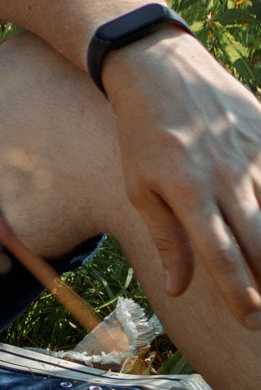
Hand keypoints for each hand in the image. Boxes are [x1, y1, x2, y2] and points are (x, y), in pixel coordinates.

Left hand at [104, 31, 260, 329]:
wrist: (158, 69)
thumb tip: (178, 288)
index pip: (222, 256)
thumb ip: (166, 237)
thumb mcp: (139, 186)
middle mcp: (226, 176)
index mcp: (188, 192)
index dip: (240, 293)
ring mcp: (253, 155)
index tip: (249, 319)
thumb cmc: (142, 134)